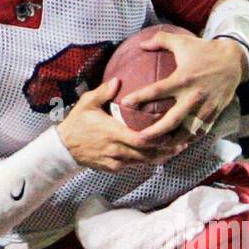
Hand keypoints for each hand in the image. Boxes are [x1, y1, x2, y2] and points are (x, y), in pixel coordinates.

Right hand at [58, 78, 189, 172]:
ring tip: (178, 149)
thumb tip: (118, 80)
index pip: (141, 139)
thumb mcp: (87, 103)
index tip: (174, 131)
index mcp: (112, 132)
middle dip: (167, 149)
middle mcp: (117, 149)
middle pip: (148, 154)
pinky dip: (148, 161)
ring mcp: (116, 161)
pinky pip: (135, 165)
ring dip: (161, 156)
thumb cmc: (77, 122)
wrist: (64, 148)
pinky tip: (159, 155)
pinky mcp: (114, 168)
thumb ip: (104, 92)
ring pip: (144, 162)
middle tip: (184, 141)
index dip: (159, 138)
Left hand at [124, 33, 245, 138]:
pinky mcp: (213, 114)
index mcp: (183, 78)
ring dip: (170, 142)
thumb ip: (160, 40)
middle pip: (171, 120)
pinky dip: (187, 140)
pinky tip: (176, 145)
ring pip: (186, 131)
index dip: (140, 97)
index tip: (125, 102)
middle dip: (154, 132)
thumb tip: (140, 44)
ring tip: (156, 148)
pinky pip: (199, 131)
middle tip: (139, 138)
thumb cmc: (204, 50)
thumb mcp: (182, 41)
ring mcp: (204, 107)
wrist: (234, 61)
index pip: (158, 90)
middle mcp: (193, 96)